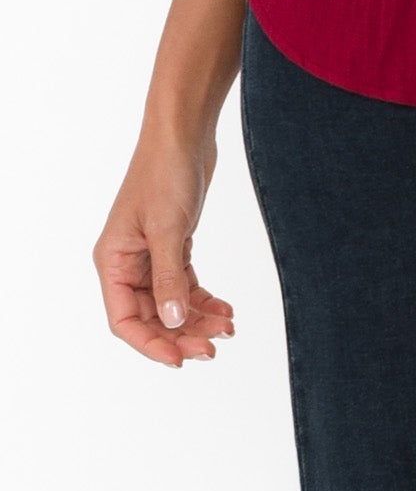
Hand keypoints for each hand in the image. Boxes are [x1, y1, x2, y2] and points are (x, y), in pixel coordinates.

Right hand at [93, 132, 235, 367]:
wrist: (185, 132)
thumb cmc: (165, 172)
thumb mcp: (168, 228)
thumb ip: (168, 278)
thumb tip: (173, 322)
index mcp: (113, 261)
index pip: (124, 320)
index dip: (151, 344)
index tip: (180, 359)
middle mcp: (128, 262)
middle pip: (151, 315)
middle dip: (182, 334)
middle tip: (213, 348)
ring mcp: (151, 254)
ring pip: (171, 302)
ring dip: (197, 319)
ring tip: (227, 329)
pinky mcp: (174, 243)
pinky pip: (185, 283)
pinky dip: (204, 299)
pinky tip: (225, 309)